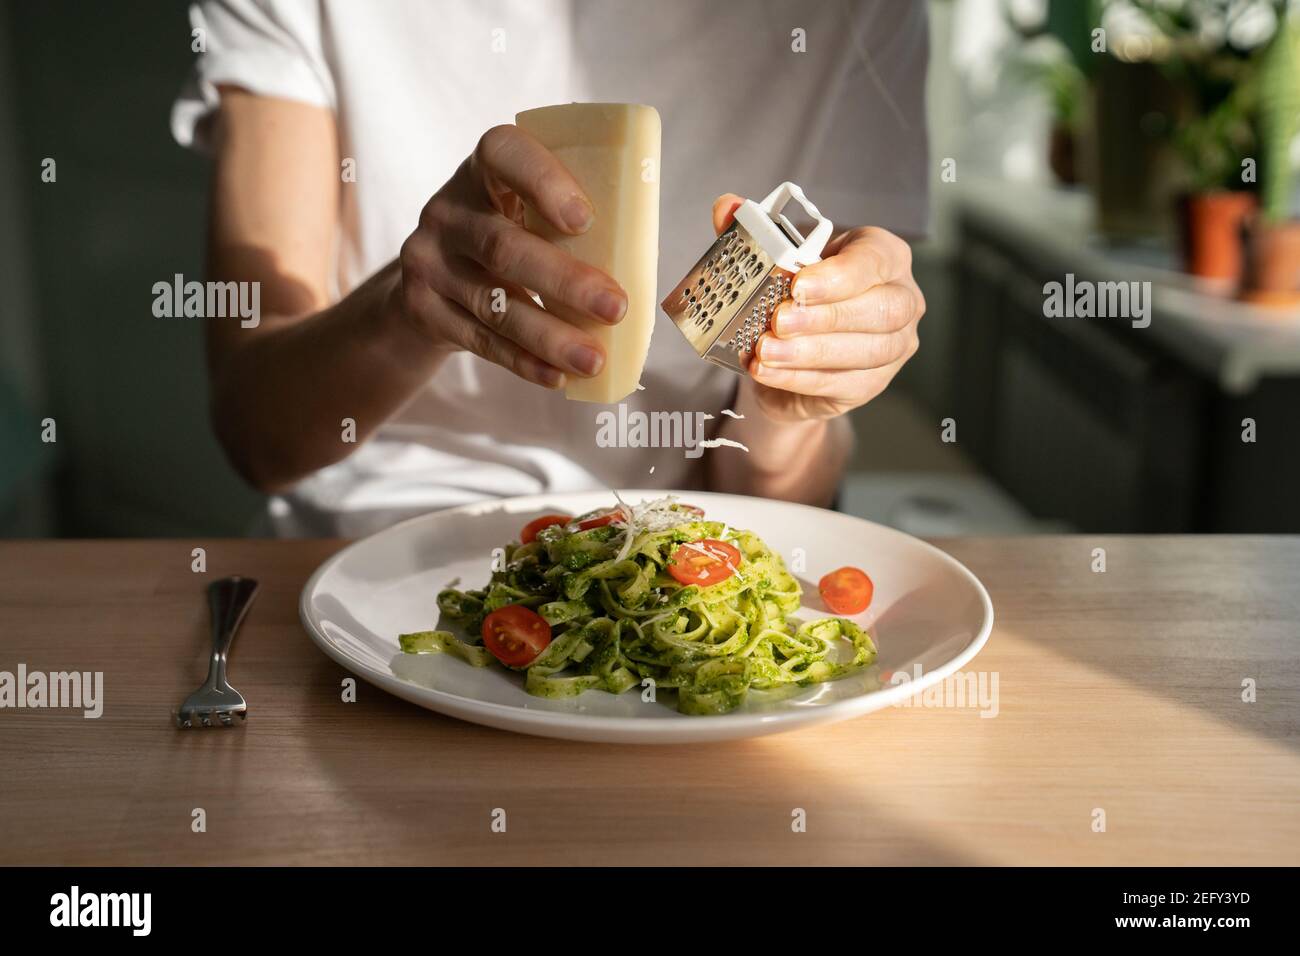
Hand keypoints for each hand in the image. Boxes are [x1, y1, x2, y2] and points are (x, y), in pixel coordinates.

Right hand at [395, 126, 627, 387]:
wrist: (428, 279)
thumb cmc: (507, 234)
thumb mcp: (523, 212)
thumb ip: (566, 225)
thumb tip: (638, 266)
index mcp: (481, 171)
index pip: (503, 154)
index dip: (543, 182)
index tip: (585, 218)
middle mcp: (447, 211)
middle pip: (503, 247)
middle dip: (565, 281)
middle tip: (616, 308)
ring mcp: (428, 261)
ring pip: (493, 304)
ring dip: (550, 336)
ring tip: (594, 358)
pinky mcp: (423, 309)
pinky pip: (480, 340)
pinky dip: (524, 361)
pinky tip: (558, 376)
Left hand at [712, 195, 924, 422]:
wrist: (796, 352)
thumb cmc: (800, 295)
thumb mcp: (778, 260)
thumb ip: (755, 234)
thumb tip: (728, 207)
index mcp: (884, 256)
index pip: (876, 259)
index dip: (840, 274)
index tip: (799, 284)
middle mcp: (901, 299)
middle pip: (882, 309)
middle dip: (826, 317)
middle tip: (779, 320)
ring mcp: (894, 345)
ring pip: (866, 350)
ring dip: (810, 352)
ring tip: (766, 350)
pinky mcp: (873, 383)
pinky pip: (842, 382)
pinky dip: (800, 378)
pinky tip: (769, 371)